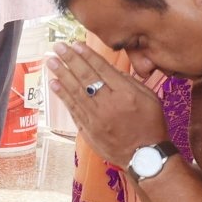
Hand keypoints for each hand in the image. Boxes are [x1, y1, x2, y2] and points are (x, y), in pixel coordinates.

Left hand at [46, 44, 167, 166]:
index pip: (102, 69)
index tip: (75, 44)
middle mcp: (109, 104)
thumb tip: (109, 68)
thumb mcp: (150, 98)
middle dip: (70, 60)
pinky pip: (73, 109)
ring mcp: (96, 118)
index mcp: (126, 94)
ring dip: (61, 74)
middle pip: (86, 77)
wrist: (144, 156)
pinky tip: (54, 84)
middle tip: (58, 47)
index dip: (87, 55)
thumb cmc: (150, 125)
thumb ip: (130, 81)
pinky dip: (63, 96)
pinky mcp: (88, 130)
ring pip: (76, 92)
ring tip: (51, 61)